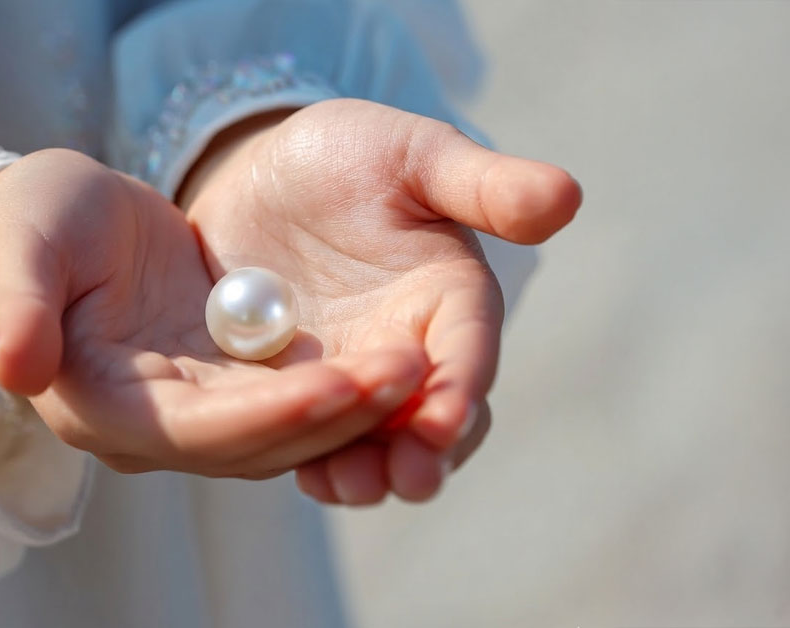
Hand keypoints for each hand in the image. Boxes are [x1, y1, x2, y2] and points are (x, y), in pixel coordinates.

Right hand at [0, 149, 434, 477]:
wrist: (59, 220)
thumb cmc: (31, 221)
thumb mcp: (20, 244)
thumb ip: (16, 303)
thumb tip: (15, 367)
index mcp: (104, 406)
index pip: (199, 430)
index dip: (272, 413)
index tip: (343, 382)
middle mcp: (156, 426)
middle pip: (259, 443)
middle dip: (336, 414)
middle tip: (412, 371)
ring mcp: (197, 409)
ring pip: (288, 430)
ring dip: (354, 407)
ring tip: (421, 366)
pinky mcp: (227, 383)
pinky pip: (296, 398)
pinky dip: (346, 387)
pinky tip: (399, 360)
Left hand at [179, 99, 581, 503]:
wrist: (261, 178)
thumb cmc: (346, 157)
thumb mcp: (411, 156)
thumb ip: (481, 184)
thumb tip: (565, 197)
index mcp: (448, 299)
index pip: (467, 352)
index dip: (460, 387)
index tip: (446, 419)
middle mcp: (408, 352)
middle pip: (430, 418)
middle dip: (424, 453)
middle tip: (409, 478)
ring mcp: (350, 378)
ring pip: (372, 441)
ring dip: (365, 470)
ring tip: (344, 485)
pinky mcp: (298, 391)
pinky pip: (310, 434)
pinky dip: (308, 455)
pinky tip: (299, 472)